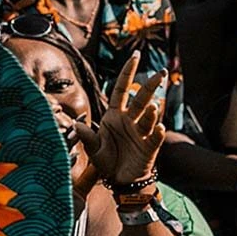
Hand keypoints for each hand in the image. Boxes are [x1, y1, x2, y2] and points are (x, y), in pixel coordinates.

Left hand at [70, 61, 166, 186]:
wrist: (119, 180)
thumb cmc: (106, 160)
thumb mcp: (93, 148)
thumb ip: (87, 136)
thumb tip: (76, 125)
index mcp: (115, 115)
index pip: (122, 89)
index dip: (128, 72)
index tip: (136, 55)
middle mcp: (130, 120)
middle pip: (140, 99)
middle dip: (150, 86)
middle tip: (160, 73)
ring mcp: (141, 133)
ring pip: (147, 118)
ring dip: (150, 111)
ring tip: (153, 104)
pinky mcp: (149, 148)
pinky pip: (154, 138)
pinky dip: (156, 132)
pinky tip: (158, 126)